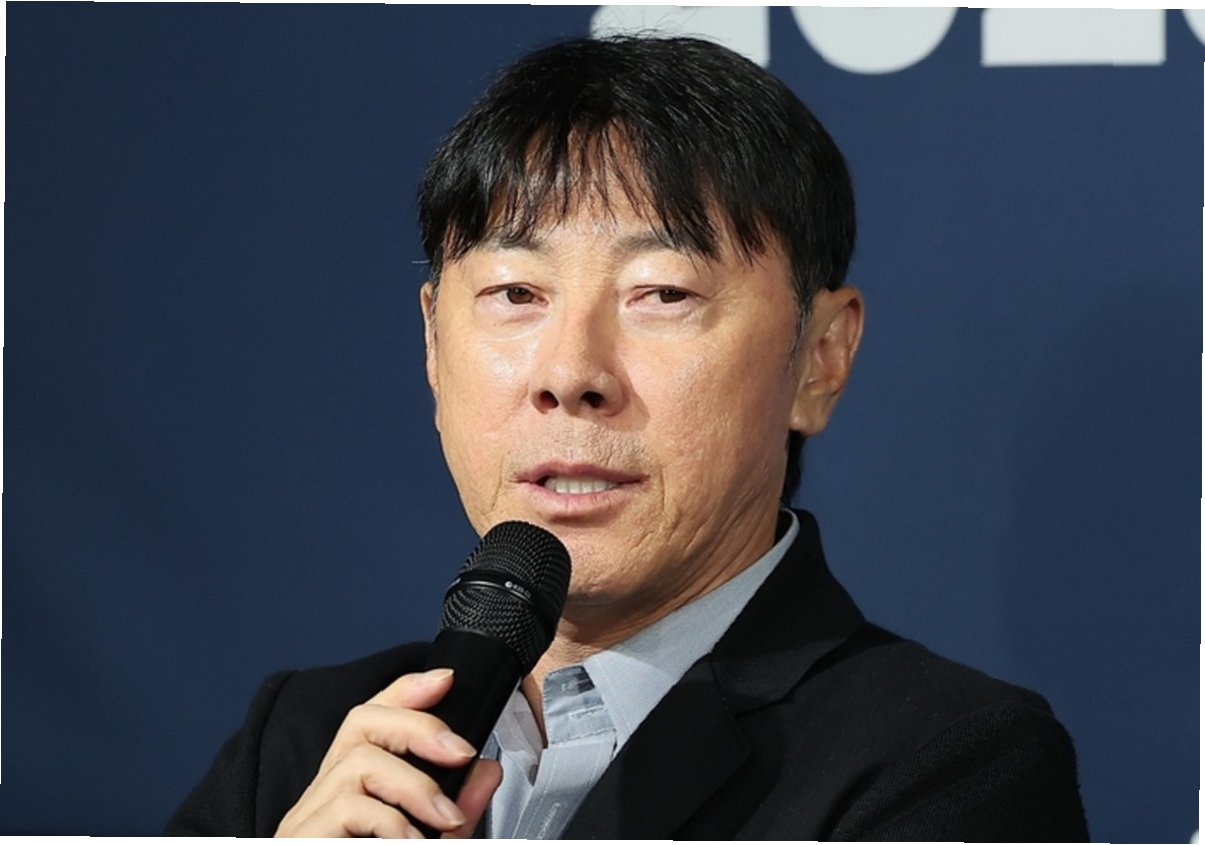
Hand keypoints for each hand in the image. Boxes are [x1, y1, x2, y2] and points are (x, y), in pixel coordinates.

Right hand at [275, 668, 502, 837]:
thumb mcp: (426, 843)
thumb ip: (456, 811)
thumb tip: (489, 769)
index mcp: (347, 789)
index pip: (369, 717)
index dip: (407, 690)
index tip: (448, 680)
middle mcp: (319, 796)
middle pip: (359, 722)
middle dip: (418, 726)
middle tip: (461, 752)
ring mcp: (304, 820)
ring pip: (357, 765)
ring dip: (414, 788)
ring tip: (442, 824)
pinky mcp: (300, 841)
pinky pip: (348, 811)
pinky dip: (392, 826)